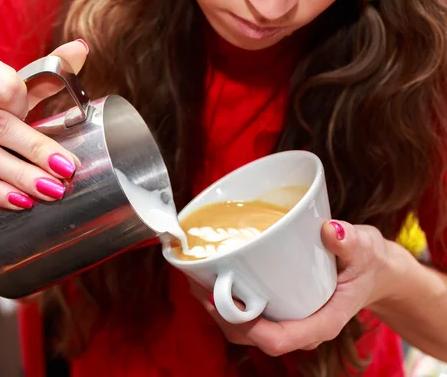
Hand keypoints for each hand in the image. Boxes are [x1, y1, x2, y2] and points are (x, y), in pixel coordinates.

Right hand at [0, 40, 88, 208]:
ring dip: (19, 177)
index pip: (3, 85)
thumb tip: (81, 50)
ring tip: (49, 190)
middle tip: (65, 172)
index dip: (26, 107)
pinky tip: (18, 200)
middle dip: (35, 152)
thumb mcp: (2, 79)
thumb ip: (43, 71)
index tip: (45, 123)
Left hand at [189, 220, 397, 355]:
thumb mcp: (366, 250)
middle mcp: (300, 327)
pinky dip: (225, 300)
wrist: (372, 272)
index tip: (228, 299)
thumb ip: (351, 243)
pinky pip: (246, 316)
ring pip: (243, 330)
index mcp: (322, 322)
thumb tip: (330, 231)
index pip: (279, 340)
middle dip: (221, 314)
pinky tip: (212, 278)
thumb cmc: (369, 264)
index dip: (249, 326)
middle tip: (200, 282)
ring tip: (197, 278)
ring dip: (217, 308)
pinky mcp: (279, 310)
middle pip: (250, 336)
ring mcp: (288, 320)